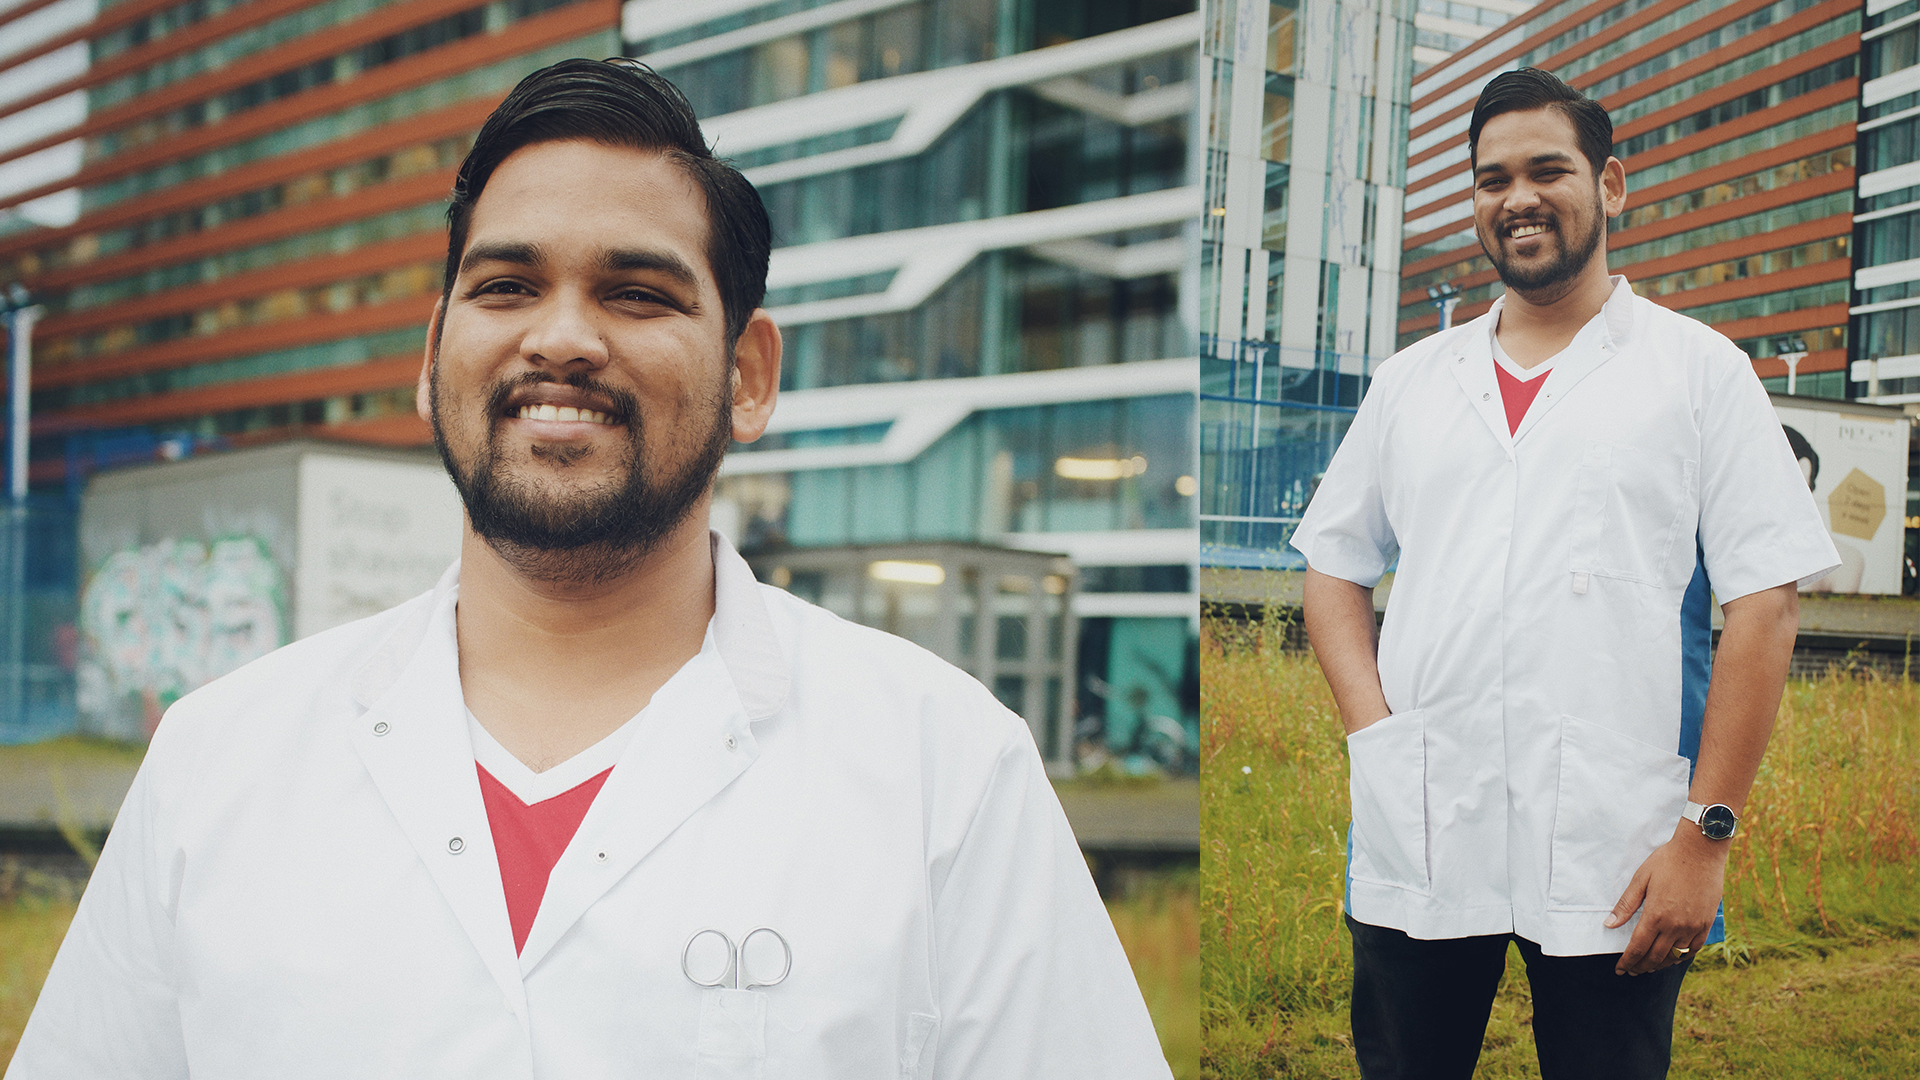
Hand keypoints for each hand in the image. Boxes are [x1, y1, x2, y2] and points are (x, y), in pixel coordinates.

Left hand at [1603, 821, 1727, 975]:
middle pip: (1655, 957)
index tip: (1620, 968)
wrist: (1700, 852)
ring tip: (1649, 967)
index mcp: (1656, 915)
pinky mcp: (1706, 923)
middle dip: (1641, 966)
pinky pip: (1694, 949)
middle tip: (1632, 970)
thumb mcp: (1641, 879)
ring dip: (1660, 965)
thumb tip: (1609, 924)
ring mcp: (1693, 926)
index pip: (1638, 948)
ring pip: (1674, 956)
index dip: (1628, 961)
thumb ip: (1626, 905)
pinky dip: (1681, 957)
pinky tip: (1673, 958)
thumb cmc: (1667, 861)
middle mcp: (1675, 926)